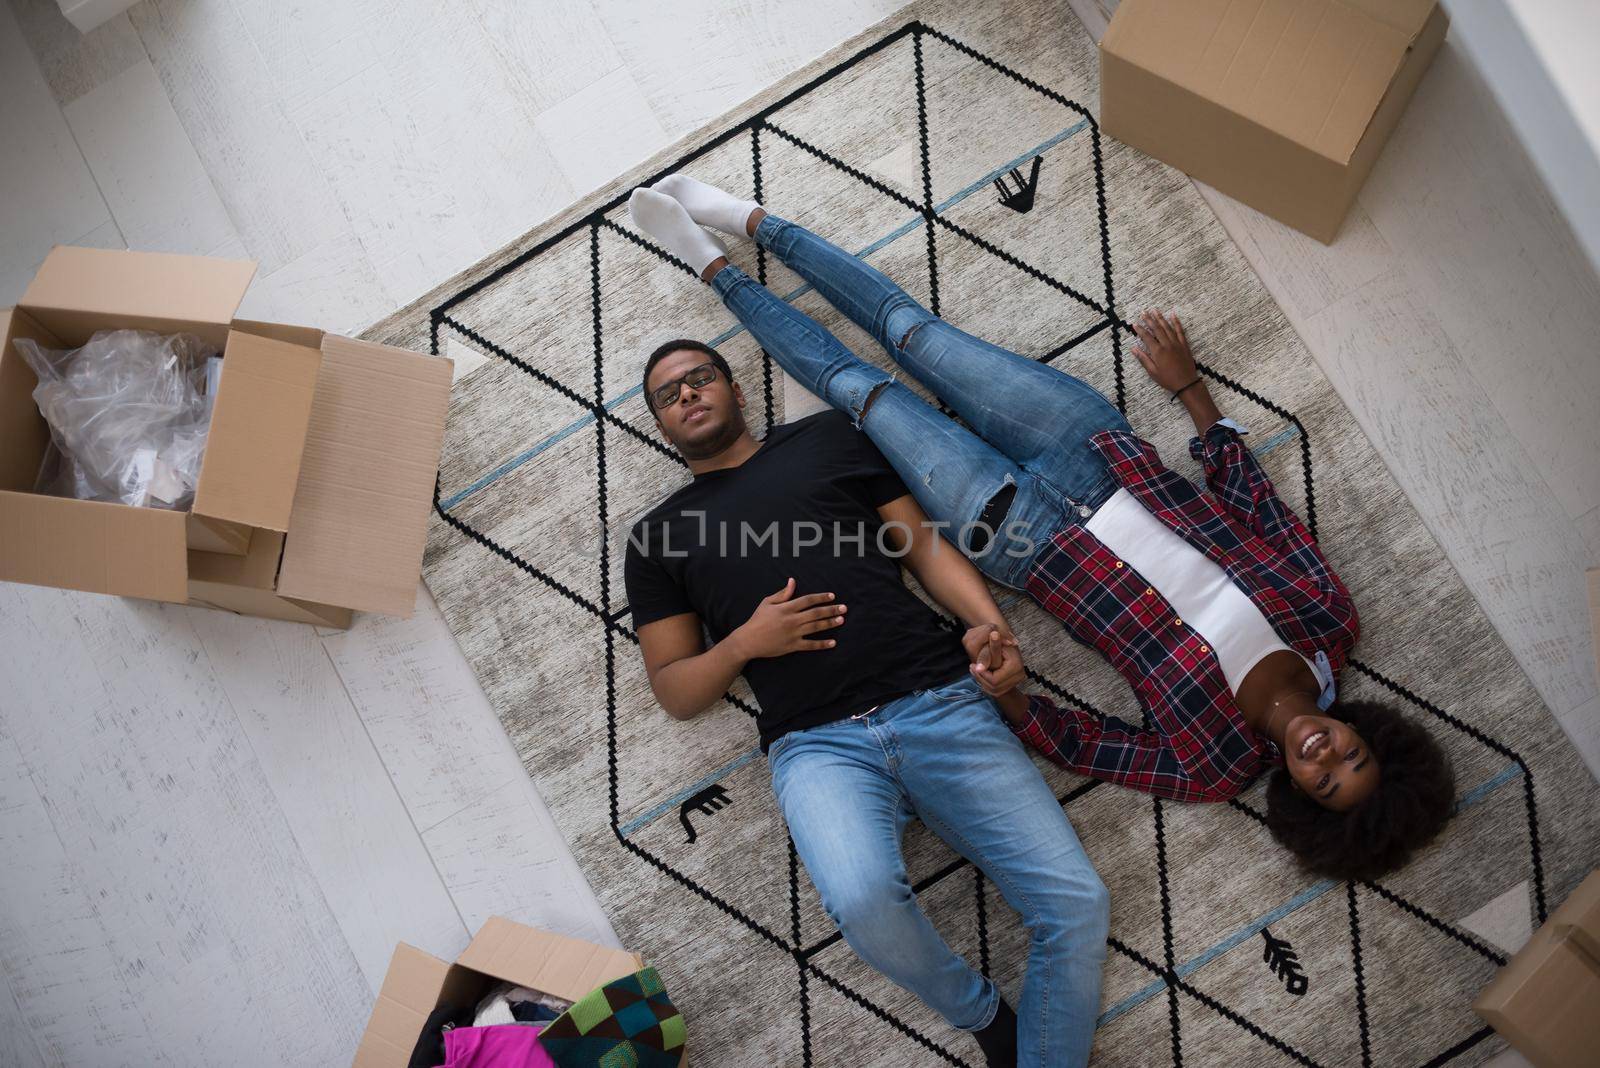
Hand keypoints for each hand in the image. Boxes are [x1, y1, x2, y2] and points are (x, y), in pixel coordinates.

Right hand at [731, 578, 845, 658]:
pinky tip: (833, 642)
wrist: (748, 640)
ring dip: (830, 623)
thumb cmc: (757, 619)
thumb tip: (793, 581)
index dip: (821, 597)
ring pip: (816, 627)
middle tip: (844, 608)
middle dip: (831, 610)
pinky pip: (810, 645)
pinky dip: (822, 644)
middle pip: (816, 613)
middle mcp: (792, 620)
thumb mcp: (767, 602)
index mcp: (786, 608)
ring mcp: (793, 633)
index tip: (832, 596)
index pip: (808, 600)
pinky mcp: (792, 646)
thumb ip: (783, 593)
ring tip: (841, 620)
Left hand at [962, 623, 1024, 695]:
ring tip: (975, 670)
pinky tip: (982, 674)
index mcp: (1016, 666)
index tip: (973, 665)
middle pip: (994, 687)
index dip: (982, 674)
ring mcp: (1016, 681)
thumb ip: (986, 656)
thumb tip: (978, 668)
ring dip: (982, 681)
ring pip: (994, 690)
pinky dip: (987, 683)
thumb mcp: (992, 645)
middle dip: (981, 678)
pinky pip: (996, 691)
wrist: (1008, 641)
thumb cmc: (1000, 640)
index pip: (994, 680)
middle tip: (972, 667)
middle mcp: (1019, 675)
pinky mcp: (1011, 683)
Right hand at [1130, 309, 1196, 391]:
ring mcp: (1176, 343)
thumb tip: (1133, 349)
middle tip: (1143, 312)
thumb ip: (1143, 359)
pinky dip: (1176, 322)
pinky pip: (1180, 330)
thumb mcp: (1152, 372)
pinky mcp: (1184, 344)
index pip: (1147, 337)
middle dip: (1149, 320)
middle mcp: (1167, 344)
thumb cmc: (1167, 379)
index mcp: (1158, 352)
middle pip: (1157, 329)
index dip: (1140, 330)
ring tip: (1155, 310)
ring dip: (1160, 318)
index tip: (1135, 324)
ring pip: (1167, 327)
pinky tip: (1173, 315)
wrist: (1186, 383)